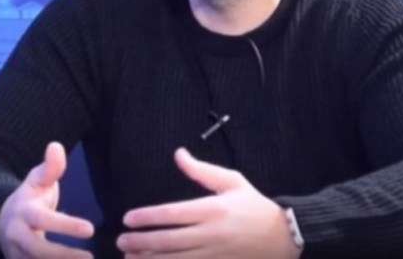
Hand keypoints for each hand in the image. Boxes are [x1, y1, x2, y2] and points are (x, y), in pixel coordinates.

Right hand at [0, 142, 94, 257]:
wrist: (2, 221)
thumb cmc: (29, 197)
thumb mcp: (38, 179)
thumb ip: (50, 167)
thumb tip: (56, 145)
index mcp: (24, 212)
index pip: (44, 220)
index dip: (66, 226)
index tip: (90, 229)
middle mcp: (17, 236)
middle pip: (37, 250)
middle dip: (64, 256)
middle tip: (91, 257)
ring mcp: (16, 254)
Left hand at [117, 148, 300, 257]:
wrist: (282, 237)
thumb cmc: (253, 205)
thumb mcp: (231, 181)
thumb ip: (202, 170)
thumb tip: (178, 154)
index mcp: (212, 209)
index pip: (173, 213)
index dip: (148, 217)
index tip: (128, 218)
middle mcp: (210, 234)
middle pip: (168, 240)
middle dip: (141, 241)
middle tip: (121, 240)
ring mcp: (213, 255)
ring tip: (129, 256)